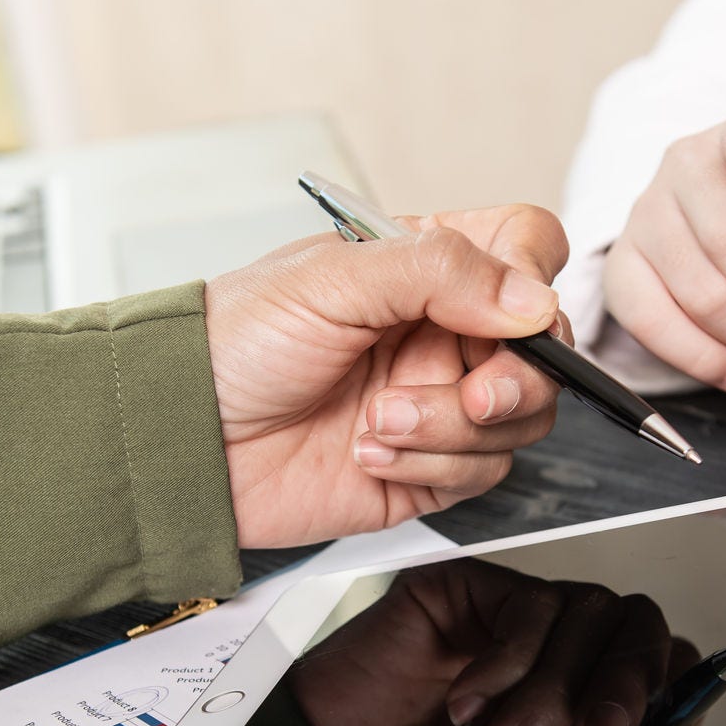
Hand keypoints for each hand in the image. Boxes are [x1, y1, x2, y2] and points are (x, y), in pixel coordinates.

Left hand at [206, 207, 569, 547]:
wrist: (183, 438)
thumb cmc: (234, 343)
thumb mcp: (332, 279)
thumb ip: (440, 272)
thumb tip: (530, 299)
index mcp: (426, 269)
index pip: (525, 252)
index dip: (534, 280)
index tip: (512, 313)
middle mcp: (443, 333)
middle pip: (543, 351)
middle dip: (513, 379)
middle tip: (471, 391)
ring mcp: (438, 403)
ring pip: (518, 421)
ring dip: (451, 428)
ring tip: (378, 420)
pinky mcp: (427, 469)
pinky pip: (479, 474)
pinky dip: (427, 466)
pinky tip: (367, 451)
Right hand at [291, 558, 696, 725]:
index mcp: (588, 696)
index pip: (666, 665)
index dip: (671, 698)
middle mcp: (561, 650)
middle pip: (641, 626)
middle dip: (629, 687)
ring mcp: (513, 615)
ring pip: (590, 613)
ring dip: (551, 691)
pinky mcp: (468, 588)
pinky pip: (527, 605)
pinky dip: (508, 664)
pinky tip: (466, 708)